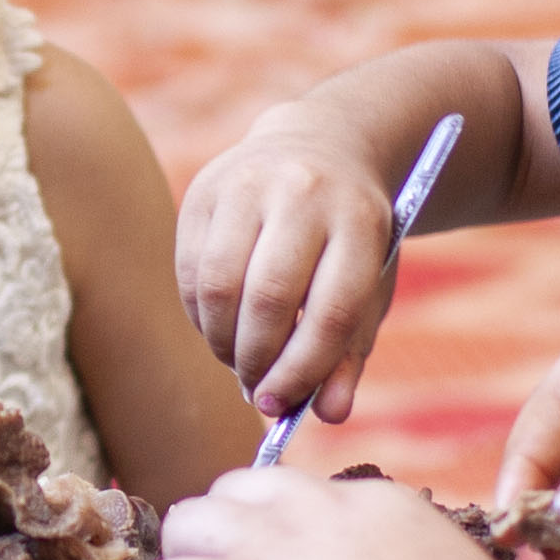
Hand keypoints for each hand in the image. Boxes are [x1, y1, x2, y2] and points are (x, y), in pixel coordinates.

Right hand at [175, 109, 404, 425]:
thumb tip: (329, 414)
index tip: (281, 406)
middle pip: (268, 300)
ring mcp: (247, 184)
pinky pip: (190, 273)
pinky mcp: (204, 189)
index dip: (302, 370)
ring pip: (218, 289)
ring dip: (223, 343)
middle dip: (257, 361)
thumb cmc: (350, 237)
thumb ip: (350, 352)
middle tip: (256, 390)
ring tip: (240, 359)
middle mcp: (303, 193)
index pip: (329, 312)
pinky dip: (201, 316)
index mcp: (359, 221)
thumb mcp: (370, 286)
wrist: (322, 145)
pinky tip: (222, 325)